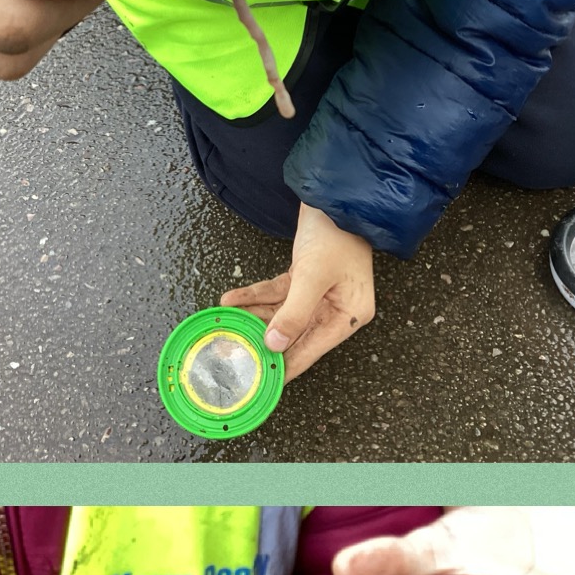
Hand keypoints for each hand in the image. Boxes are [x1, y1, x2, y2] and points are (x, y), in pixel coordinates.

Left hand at [221, 202, 374, 378]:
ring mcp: (320, 294)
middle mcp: (335, 308)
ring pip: (280, 314)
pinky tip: (231, 300)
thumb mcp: (313, 276)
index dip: (287, 366)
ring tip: (226, 326)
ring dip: (252, 317)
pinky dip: (255, 296)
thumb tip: (275, 345)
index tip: (263, 382)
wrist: (334, 193)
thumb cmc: (335, 232)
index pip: (312, 349)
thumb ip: (294, 313)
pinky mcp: (305, 278)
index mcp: (348, 315)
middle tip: (235, 353)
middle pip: (294, 333)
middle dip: (262, 341)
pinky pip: (276, 293)